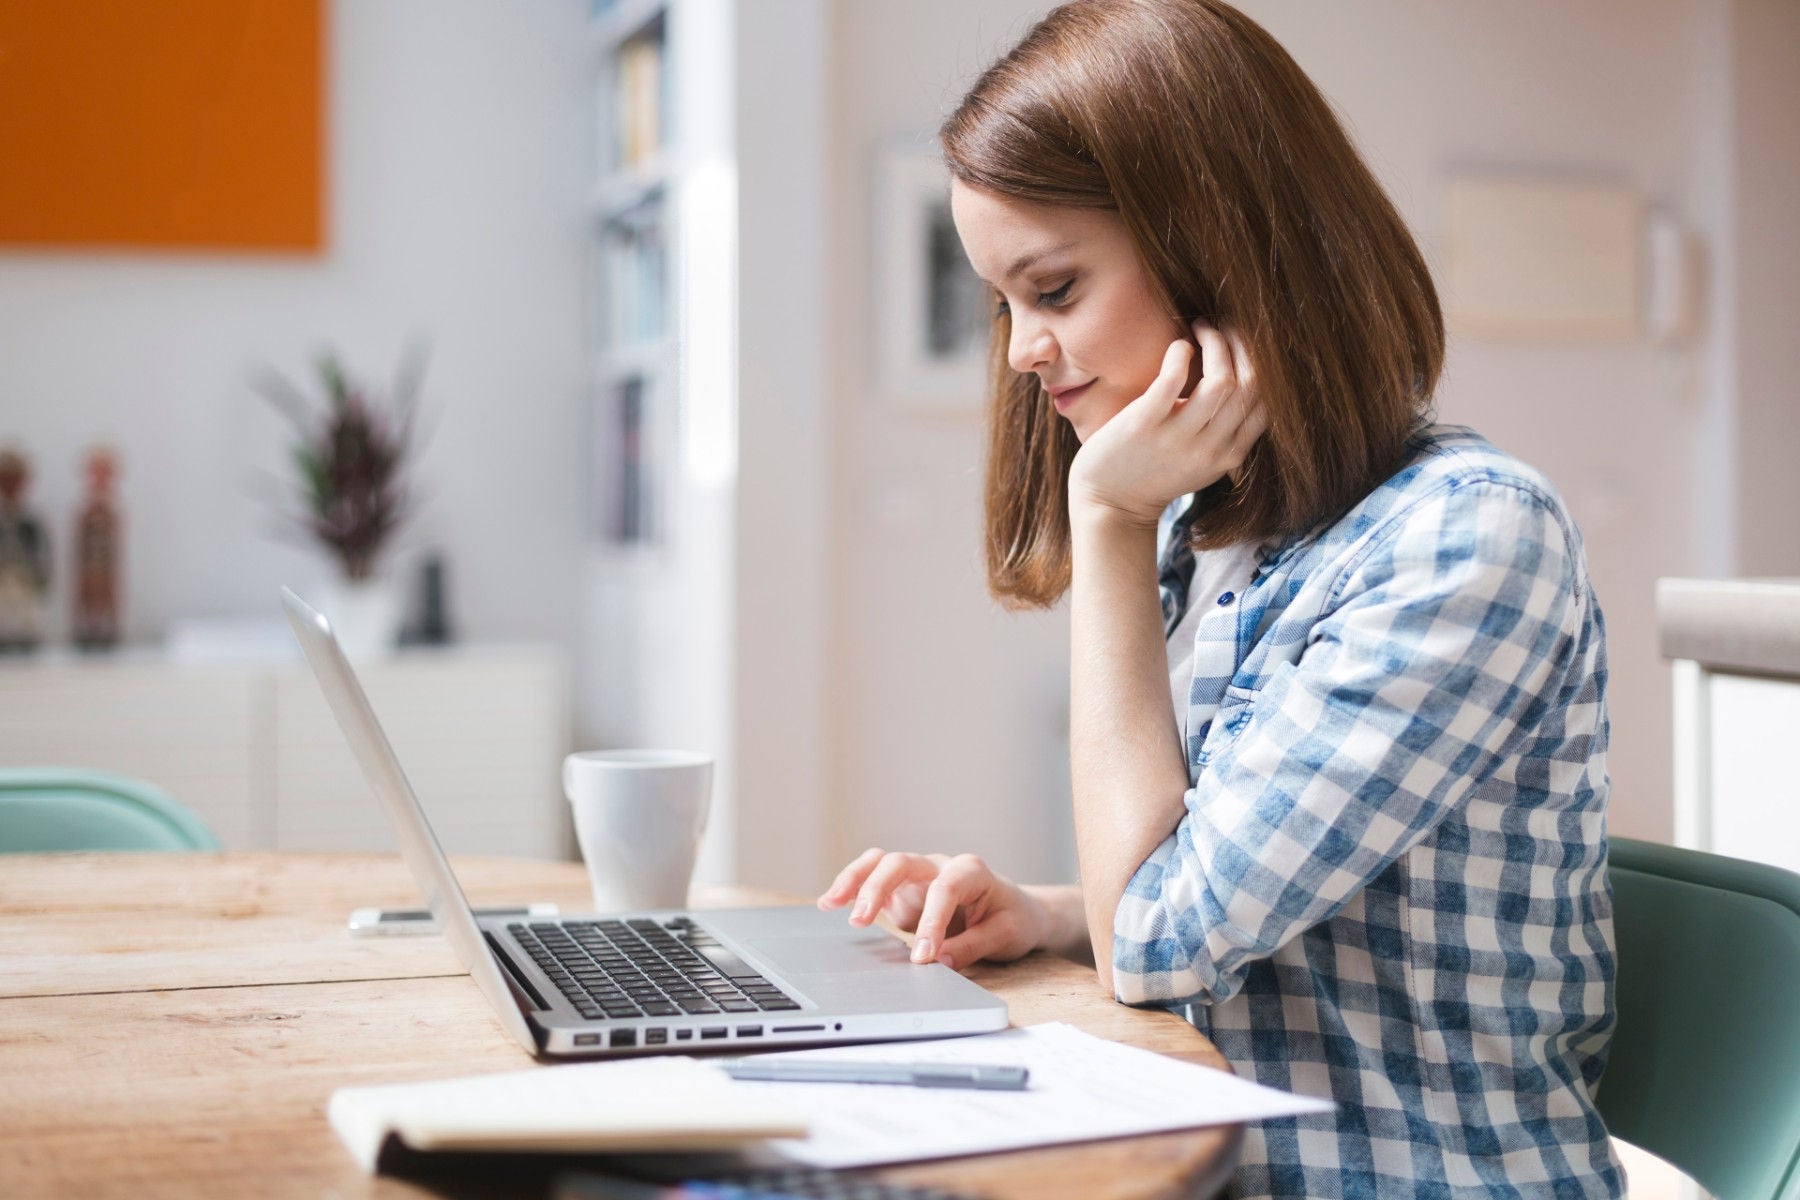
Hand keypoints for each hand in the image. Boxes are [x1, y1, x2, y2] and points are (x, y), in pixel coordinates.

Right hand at [816, 849, 1046, 969]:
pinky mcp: (903, 889)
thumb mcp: (1005, 935)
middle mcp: (939, 865)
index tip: (923, 956)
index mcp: (971, 871)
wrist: (1016, 909)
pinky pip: (872, 878)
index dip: (931, 921)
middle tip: (860, 921)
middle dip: (877, 888)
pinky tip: (830, 903)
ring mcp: (918, 874)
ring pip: (879, 862)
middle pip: (901, 862)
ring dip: (855, 880)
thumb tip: (940, 961)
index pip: (944, 889)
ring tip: (830, 903)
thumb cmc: (1012, 918)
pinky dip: (851, 887)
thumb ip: (972, 946)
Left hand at [1066, 320, 1267, 527]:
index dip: (1261, 365)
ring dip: (1216, 343)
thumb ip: (1225, 435)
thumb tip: (1242, 386)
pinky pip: (1173, 379)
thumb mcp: (1202, 463)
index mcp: (1228, 456)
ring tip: (1202, 327)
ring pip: (1220, 382)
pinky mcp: (1143, 425)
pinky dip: (1181, 353)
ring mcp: (1177, 438)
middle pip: (1249, 387)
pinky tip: (1179, 346)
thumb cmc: (1154, 474)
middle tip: (1225, 326)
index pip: (1265, 405)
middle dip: (1242, 346)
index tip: (1244, 344)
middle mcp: (1209, 449)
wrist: (1109, 504)